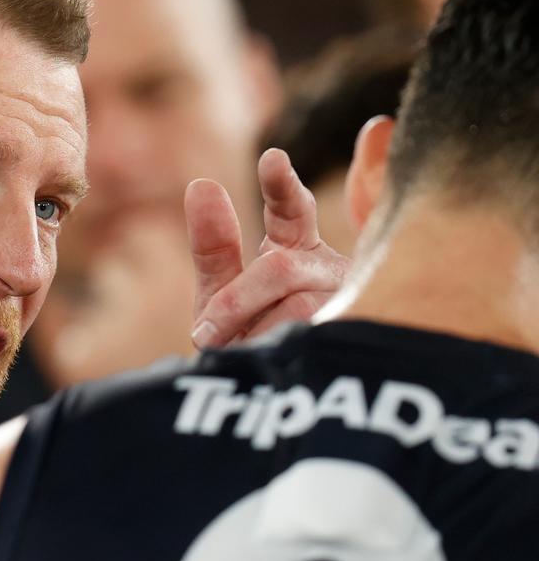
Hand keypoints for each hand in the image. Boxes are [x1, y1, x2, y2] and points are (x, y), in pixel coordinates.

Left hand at [186, 149, 350, 348]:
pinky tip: (271, 364)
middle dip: (235, 302)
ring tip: (246, 357)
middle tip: (205, 334)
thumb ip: (213, 245)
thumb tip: (200, 185)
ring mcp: (351, 303)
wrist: (268, 401)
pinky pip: (309, 340)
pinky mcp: (360, 340)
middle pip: (279, 269)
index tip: (271, 159)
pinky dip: (275, 354)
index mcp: (297, 249)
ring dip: (255, 335)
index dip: (281, 185)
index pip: (291, 209)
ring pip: (296, 307)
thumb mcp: (220, 293)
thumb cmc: (246, 339)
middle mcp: (330, 269)